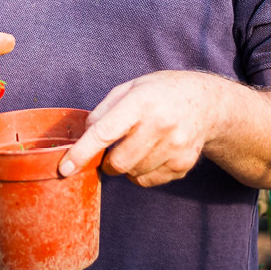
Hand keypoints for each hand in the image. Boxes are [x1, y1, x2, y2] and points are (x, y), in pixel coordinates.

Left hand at [58, 70, 219, 186]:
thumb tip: (83, 137)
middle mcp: (160, 125)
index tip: (64, 167)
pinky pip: (148, 181)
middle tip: (110, 151)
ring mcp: (175, 147)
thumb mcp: (129, 88)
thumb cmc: (159, 93)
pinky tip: (151, 153)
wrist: (206, 103)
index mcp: (141, 102)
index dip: (82, 152)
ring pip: (132, 174)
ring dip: (125, 166)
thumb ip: (104, 112)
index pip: (105, 133)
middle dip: (106, 162)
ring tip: (137, 144)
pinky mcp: (183, 165)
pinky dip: (141, 173)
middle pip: (118, 162)